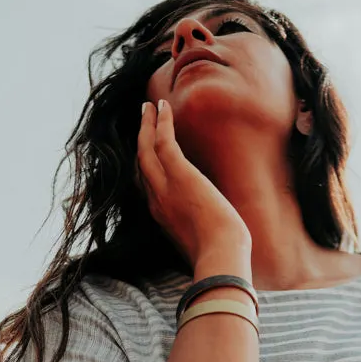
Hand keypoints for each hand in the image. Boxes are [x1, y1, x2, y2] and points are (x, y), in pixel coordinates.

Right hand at [136, 99, 251, 269]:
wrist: (220, 255)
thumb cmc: (218, 253)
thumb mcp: (202, 240)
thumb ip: (198, 229)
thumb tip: (211, 227)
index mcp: (161, 216)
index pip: (146, 185)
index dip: (145, 164)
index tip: (148, 150)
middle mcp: (156, 200)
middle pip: (141, 163)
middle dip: (140, 139)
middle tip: (143, 119)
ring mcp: (165, 187)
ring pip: (146, 148)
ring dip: (146, 125)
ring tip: (148, 106)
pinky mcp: (179, 175)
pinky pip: (163, 142)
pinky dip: (161, 123)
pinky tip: (163, 107)